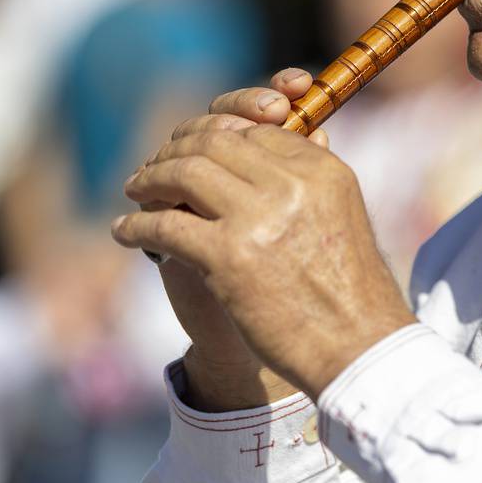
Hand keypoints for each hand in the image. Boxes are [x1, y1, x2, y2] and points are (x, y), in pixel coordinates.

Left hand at [113, 73, 413, 401]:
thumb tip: (278, 141)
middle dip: (177, 149)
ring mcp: (257, 218)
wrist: (357, 349)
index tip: (196, 152)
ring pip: (184, 172)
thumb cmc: (352, 293)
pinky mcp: (227, 257)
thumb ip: (310, 183)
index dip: (218, 137)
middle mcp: (291, 185)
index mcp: (323, 171)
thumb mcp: (344, 220)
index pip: (257, 133)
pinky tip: (124, 231)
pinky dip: (137, 226)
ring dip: (151, 178)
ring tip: (134, 190)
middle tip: (155, 167)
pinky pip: (165, 225)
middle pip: (216, 142)